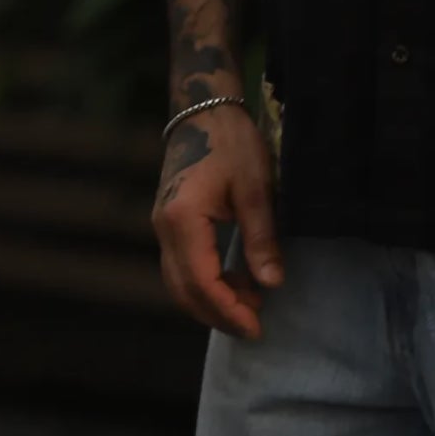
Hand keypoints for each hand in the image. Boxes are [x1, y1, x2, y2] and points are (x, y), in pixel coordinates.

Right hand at [152, 103, 283, 338]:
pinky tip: (234, 279)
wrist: (204, 108)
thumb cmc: (232, 141)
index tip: (257, 327)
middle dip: (219, 314)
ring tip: (250, 303)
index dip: (228, 310)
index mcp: (183, 220)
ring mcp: (162, 226)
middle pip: (184, 291)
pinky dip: (205, 282)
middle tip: (256, 323)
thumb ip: (262, 237)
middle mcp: (164, 229)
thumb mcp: (256, 186)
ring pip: (179, 282)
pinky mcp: (169, 222)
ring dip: (211, 300)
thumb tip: (272, 284)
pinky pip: (182, 266)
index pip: (201, 283)